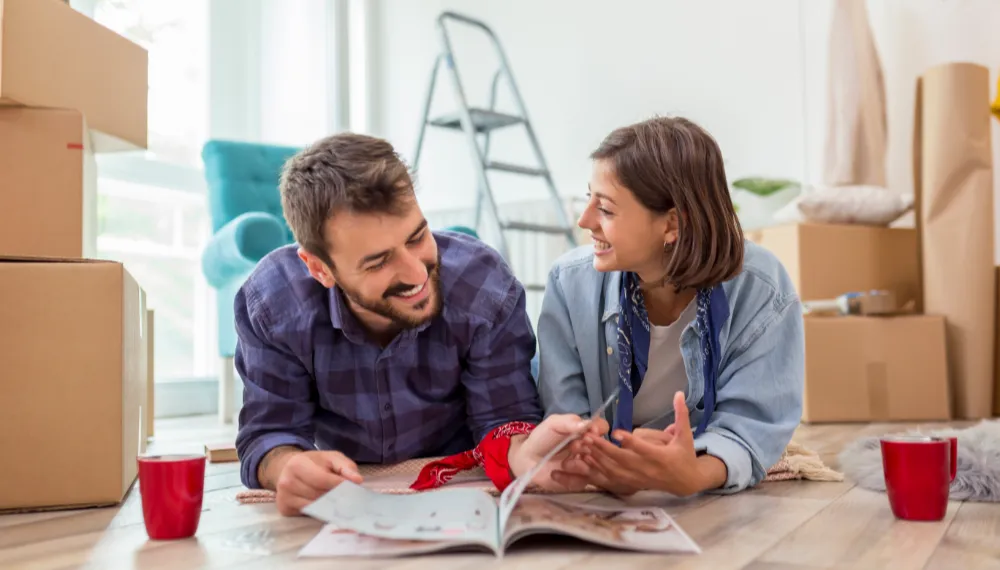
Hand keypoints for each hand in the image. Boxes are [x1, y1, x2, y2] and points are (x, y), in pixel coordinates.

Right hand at [264, 448, 363, 515]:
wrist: (290, 468)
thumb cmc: (315, 463)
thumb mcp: (332, 458)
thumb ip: (346, 467)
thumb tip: (358, 480)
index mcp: (297, 464)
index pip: (322, 479)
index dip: (339, 485)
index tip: (353, 488)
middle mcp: (286, 482)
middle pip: (318, 495)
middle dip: (335, 496)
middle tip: (347, 496)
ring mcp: (284, 497)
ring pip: (314, 506)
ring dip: (328, 505)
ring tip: (336, 499)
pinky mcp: (284, 509)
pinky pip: (307, 514)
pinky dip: (319, 511)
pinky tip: (323, 504)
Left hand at [508, 414, 607, 490]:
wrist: (527, 460)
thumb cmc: (541, 439)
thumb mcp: (552, 424)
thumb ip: (569, 422)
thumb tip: (588, 424)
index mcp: (585, 432)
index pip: (602, 427)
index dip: (599, 429)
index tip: (591, 433)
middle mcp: (590, 448)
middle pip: (603, 448)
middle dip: (588, 447)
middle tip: (573, 447)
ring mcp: (587, 466)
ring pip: (597, 467)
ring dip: (580, 465)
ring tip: (564, 464)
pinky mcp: (579, 481)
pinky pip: (583, 482)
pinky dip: (569, 478)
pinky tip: (556, 474)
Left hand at [558, 391, 725, 496]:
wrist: (686, 482)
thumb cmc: (684, 455)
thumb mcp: (685, 435)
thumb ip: (681, 414)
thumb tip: (678, 393)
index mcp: (661, 457)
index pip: (643, 449)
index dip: (630, 441)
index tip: (616, 431)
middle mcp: (647, 469)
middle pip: (623, 460)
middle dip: (604, 449)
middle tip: (587, 437)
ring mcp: (638, 478)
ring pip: (614, 471)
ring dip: (597, 459)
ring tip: (582, 447)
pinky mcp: (631, 484)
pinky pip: (611, 479)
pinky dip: (597, 471)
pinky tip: (585, 461)